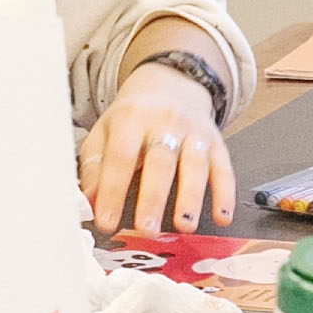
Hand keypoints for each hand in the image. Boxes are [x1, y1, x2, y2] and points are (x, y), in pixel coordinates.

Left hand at [82, 62, 231, 234]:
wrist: (171, 84)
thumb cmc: (134, 116)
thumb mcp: (105, 131)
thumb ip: (95, 165)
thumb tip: (87, 201)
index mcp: (131, 119)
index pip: (121, 157)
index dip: (113, 191)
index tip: (107, 221)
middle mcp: (165, 123)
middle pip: (160, 162)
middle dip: (153, 198)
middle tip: (147, 229)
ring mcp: (194, 132)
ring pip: (194, 165)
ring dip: (191, 198)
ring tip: (184, 225)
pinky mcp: (216, 143)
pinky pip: (223, 168)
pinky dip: (224, 194)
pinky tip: (221, 216)